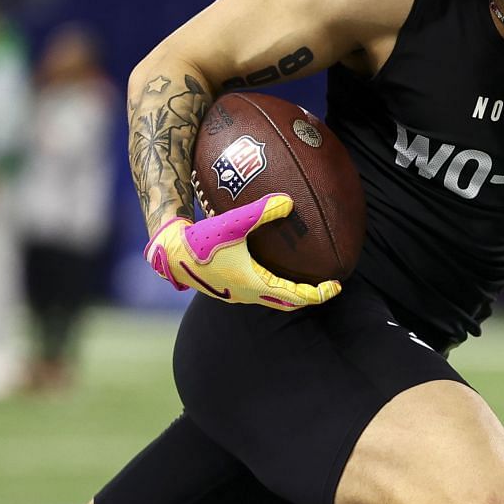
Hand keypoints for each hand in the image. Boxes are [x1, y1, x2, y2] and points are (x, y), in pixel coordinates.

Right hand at [144, 194, 339, 310]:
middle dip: (308, 296)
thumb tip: (289, 200)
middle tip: (327, 287)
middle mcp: (246, 293)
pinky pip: (257, 288)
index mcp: (253, 284)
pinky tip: (272, 265)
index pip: (294, 297)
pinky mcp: (226, 284)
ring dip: (290, 293)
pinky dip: (273, 283)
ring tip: (305, 279)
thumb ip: (261, 211)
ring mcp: (235, 291)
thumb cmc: (199, 240)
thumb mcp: (232, 223)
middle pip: (286, 302)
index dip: (318, 294)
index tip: (335, 287)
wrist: (168, 252)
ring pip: (271, 298)